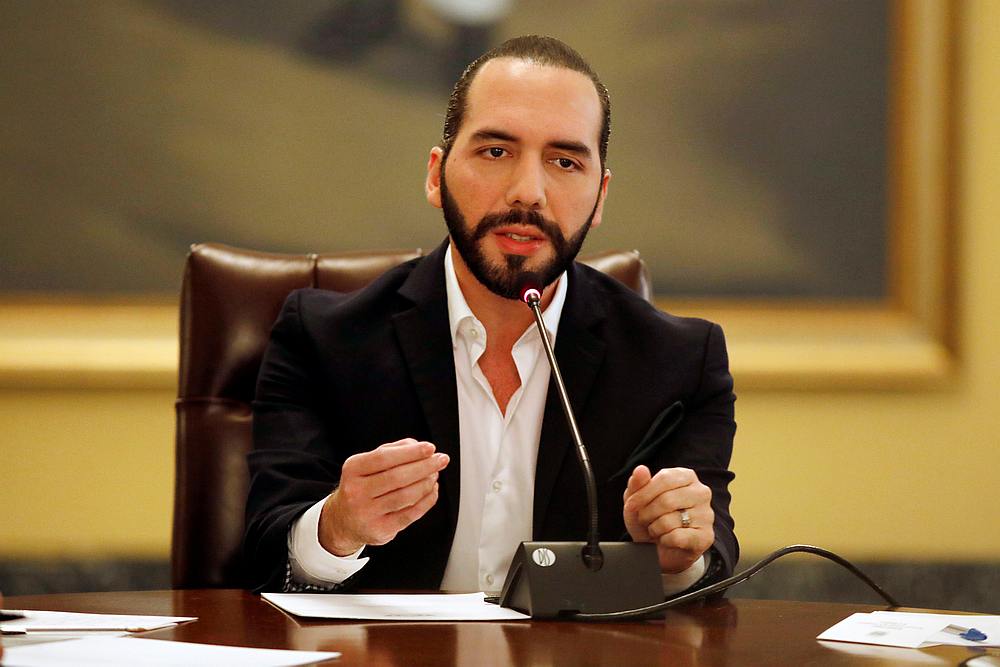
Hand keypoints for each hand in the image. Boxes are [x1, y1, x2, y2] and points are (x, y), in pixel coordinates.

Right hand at [318, 439, 448, 555]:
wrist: (343, 521)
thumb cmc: (362, 487)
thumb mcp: (367, 464)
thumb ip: (391, 451)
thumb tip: (417, 446)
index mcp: (353, 469)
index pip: (384, 457)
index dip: (410, 452)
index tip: (430, 448)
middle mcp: (356, 492)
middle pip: (397, 477)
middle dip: (424, 467)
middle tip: (441, 460)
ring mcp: (367, 513)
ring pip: (406, 496)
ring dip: (426, 483)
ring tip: (435, 474)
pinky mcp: (380, 530)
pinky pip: (410, 514)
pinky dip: (427, 501)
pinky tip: (432, 491)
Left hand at [622, 465, 713, 572]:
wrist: (660, 549)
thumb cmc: (650, 518)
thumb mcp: (637, 500)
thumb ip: (637, 484)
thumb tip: (640, 469)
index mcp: (686, 476)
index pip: (664, 479)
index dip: (643, 494)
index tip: (631, 505)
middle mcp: (701, 492)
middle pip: (666, 500)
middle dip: (647, 514)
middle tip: (644, 520)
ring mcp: (706, 514)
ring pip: (669, 521)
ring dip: (654, 528)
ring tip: (656, 529)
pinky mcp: (706, 536)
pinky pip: (676, 537)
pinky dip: (664, 540)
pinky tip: (666, 539)